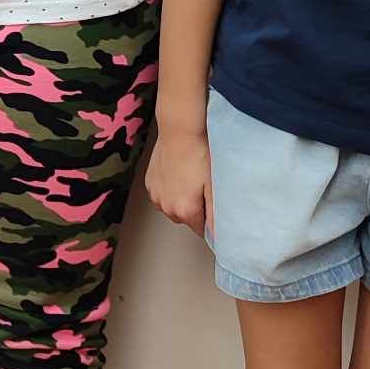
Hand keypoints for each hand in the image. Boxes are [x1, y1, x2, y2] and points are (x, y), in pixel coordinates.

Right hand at [145, 122, 213, 238]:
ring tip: (190, 179)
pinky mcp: (149, 183)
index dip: (210, 219)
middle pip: (186, 219)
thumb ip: (216, 215)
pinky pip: (162, 195)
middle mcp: (166, 207)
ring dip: (180, 199)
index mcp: (185, 211)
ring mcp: (156, 195)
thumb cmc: (199, 154)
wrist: (179, 131)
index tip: (213, 204)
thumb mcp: (214, 186)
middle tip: (204, 188)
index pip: (201, 230)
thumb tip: (219, 237)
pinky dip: (170, 189)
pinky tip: (178, 174)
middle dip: (195, 209)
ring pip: (172, 207)